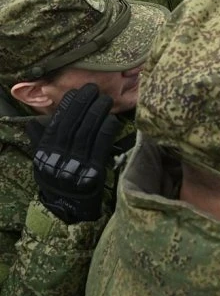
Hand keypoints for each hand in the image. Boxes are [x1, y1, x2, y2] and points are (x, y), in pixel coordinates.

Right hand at [25, 84, 122, 223]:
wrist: (66, 206)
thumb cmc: (55, 177)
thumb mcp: (42, 160)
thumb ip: (39, 140)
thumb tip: (32, 122)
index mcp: (46, 152)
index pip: (56, 124)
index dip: (66, 106)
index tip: (75, 92)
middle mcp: (59, 157)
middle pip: (73, 125)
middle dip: (83, 104)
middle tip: (93, 88)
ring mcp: (76, 165)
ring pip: (87, 133)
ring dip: (97, 113)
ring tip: (105, 99)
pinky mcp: (93, 172)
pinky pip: (101, 147)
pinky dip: (106, 131)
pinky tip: (112, 118)